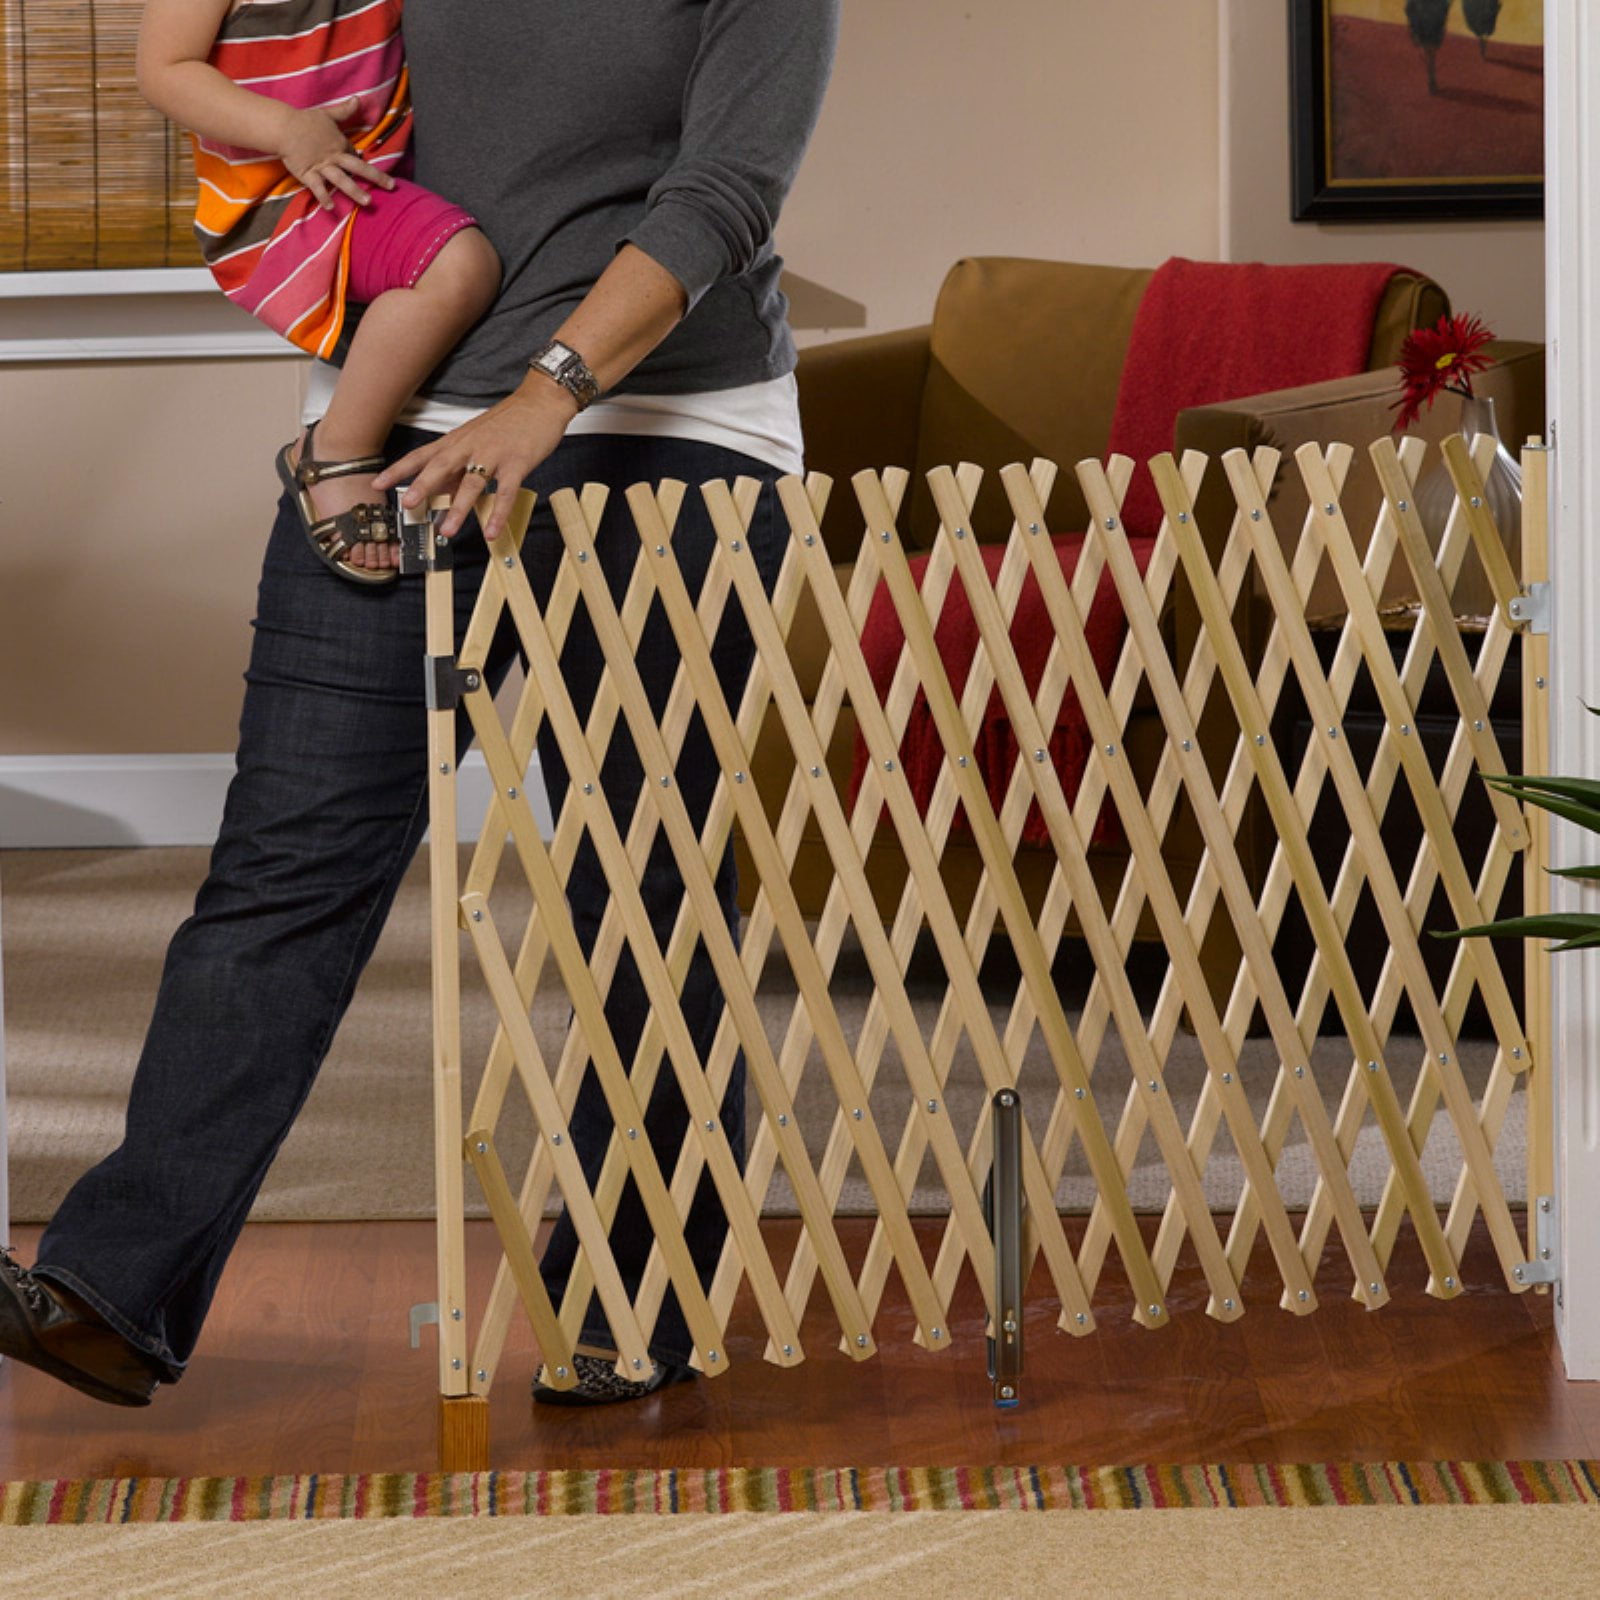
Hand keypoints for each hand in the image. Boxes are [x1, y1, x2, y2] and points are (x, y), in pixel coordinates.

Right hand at [277, 96, 393, 209]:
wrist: (283, 126)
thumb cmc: (305, 120)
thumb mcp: (327, 114)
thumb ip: (344, 110)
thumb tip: (358, 99)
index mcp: (340, 144)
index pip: (355, 155)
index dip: (361, 161)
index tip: (365, 167)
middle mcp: (334, 156)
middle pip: (358, 167)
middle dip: (376, 177)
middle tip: (391, 186)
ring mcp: (322, 167)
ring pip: (341, 180)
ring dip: (355, 191)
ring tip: (367, 202)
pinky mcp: (308, 174)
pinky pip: (318, 187)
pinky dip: (324, 197)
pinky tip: (332, 207)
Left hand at [373, 382, 579, 541]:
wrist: (540, 402)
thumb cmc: (508, 422)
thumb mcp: (476, 440)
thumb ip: (459, 466)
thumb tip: (442, 491)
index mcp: (457, 441)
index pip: (422, 455)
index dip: (399, 469)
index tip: (378, 483)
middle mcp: (470, 446)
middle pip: (441, 466)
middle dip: (422, 485)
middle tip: (407, 505)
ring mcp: (494, 454)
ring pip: (472, 483)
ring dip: (458, 508)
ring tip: (447, 530)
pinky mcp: (517, 463)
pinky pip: (505, 492)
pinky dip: (499, 513)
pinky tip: (492, 531)